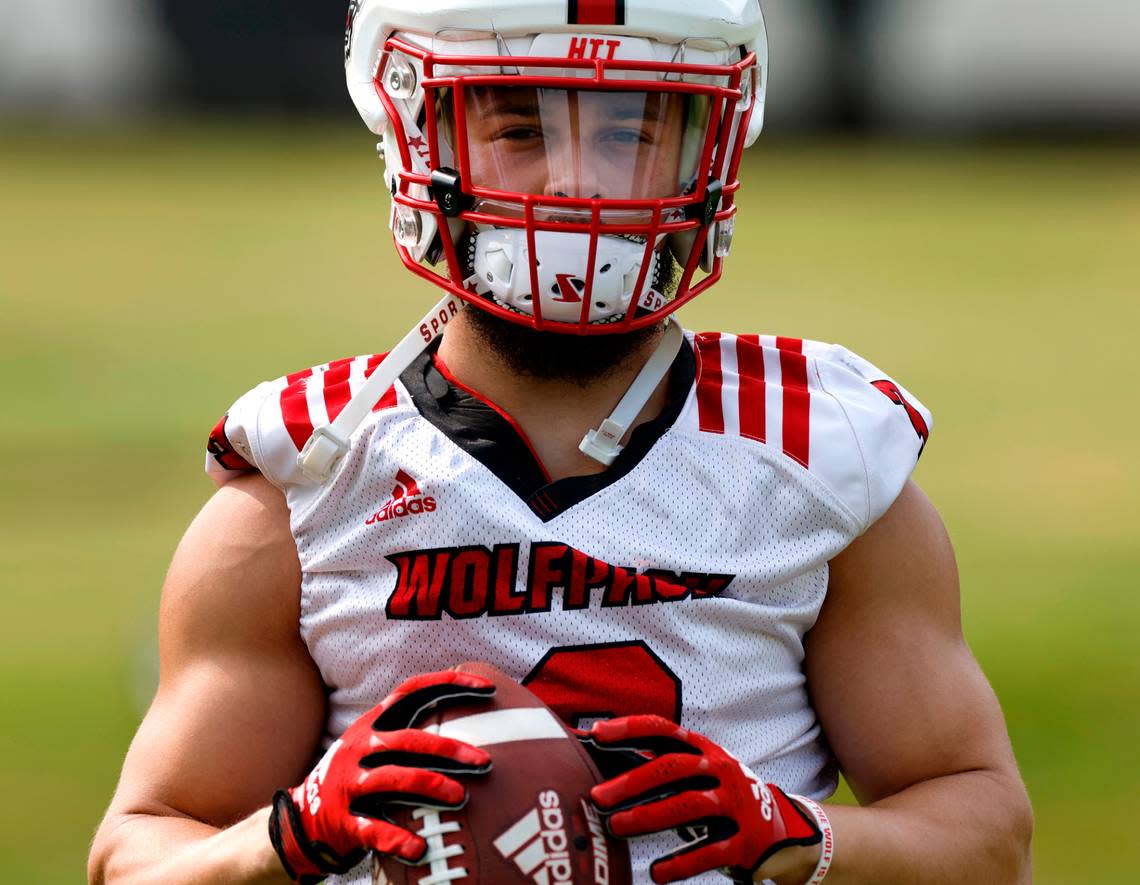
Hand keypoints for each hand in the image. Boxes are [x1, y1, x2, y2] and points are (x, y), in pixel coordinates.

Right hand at [269, 671, 493, 882]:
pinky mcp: (343, 821)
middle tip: (483, 762)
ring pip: (393, 780)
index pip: (411, 691)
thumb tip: (470, 723)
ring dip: (430, 786)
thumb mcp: (374, 747)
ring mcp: (349, 784)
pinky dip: (397, 839)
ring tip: (460, 797)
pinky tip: (420, 849)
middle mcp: (360, 749)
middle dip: (448, 749)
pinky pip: (374, 830)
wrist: (300, 820)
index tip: (487, 688)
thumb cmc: (356, 779)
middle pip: (408, 741)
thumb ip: (410, 734)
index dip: (448, 684)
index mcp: (372, 725)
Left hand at [587, 715, 820, 883]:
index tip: (597, 733)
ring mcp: (736, 805)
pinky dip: (682, 862)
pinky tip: (658, 872)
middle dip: (632, 781)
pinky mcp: (746, 842)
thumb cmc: (724, 798)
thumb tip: (606, 768)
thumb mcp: (701, 775)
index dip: (631, 729)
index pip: (664, 730)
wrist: (784, 831)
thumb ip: (662, 769)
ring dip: (649, 816)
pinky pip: (710, 852)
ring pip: (688, 806)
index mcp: (705, 751)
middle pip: (672, 768)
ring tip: (618, 827)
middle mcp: (722, 771)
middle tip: (599, 796)